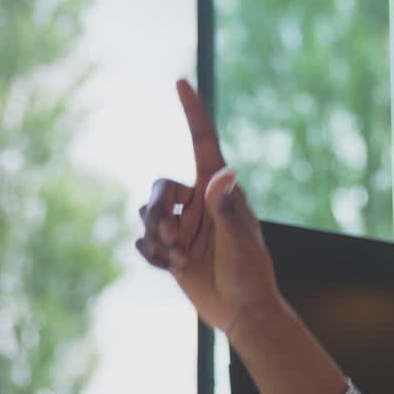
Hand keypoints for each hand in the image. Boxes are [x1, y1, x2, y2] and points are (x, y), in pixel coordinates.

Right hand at [136, 78, 281, 333]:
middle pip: (159, 186)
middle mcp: (199, 202)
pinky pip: (142, 241)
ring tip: (178, 259)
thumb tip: (225, 172)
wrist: (243, 313)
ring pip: (145, 213)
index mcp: (219, 191)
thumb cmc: (251, 274)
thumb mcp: (240, 242)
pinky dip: (151, 255)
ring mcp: (182, 225)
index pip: (203, 141)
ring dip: (154, 236)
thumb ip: (227, 208)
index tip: (181, 80)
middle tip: (172, 238)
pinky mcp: (169, 249)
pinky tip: (174, 270)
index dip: (192, 111)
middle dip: (156, 211)